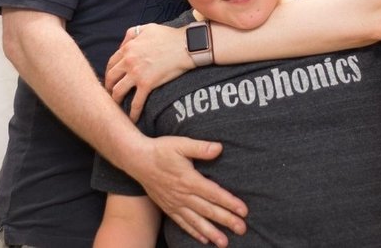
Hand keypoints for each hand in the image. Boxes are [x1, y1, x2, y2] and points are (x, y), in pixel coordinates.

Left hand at [105, 23, 194, 120]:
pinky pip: (136, 102)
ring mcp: (137, 74)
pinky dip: (132, 113)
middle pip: (110, 78)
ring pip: (118, 92)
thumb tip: (123, 45)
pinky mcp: (147, 84)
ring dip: (116, 100)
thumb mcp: (148, 28)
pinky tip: (132, 118)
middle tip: (111, 94)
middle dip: (109, 87)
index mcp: (128, 48)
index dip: (109, 73)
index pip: (111, 63)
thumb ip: (132, 34)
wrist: (187, 46)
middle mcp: (129, 61)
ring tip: (118, 106)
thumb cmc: (170, 36)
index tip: (111, 80)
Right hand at [133, 135, 247, 246]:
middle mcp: (182, 195)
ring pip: (196, 221)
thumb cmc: (161, 150)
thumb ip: (201, 148)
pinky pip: (182, 223)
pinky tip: (204, 239)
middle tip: (242, 229)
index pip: (214, 194)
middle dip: (226, 220)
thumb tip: (219, 148)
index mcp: (189, 180)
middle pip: (208, 211)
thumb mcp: (181, 144)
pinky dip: (194, 232)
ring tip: (224, 242)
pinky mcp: (168, 207)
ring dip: (212, 232)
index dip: (230, 203)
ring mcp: (174, 203)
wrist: (137, 160)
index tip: (244, 211)